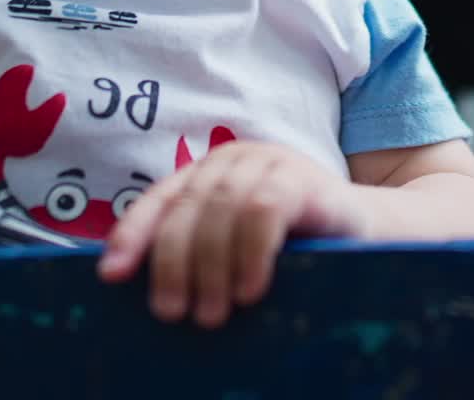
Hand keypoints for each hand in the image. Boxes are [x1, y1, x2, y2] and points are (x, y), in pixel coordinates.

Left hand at [97, 141, 364, 328]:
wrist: (361, 230)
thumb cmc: (291, 246)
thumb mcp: (236, 247)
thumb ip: (201, 252)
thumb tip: (149, 295)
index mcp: (208, 173)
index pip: (161, 199)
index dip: (133, 234)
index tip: (112, 275)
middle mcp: (233, 160)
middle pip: (188, 207)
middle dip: (173, 263)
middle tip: (173, 314)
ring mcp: (269, 163)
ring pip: (223, 208)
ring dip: (212, 265)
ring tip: (212, 313)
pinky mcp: (302, 179)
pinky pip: (266, 209)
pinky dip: (252, 252)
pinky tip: (251, 289)